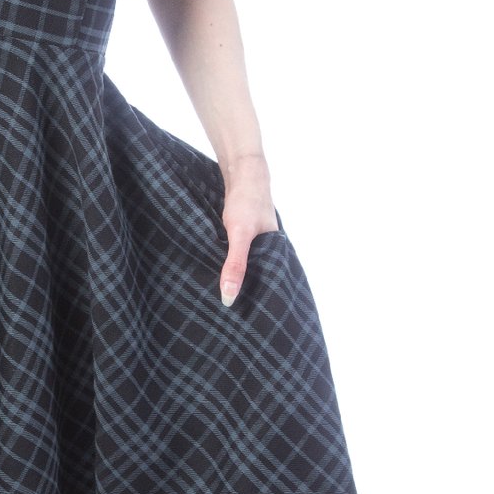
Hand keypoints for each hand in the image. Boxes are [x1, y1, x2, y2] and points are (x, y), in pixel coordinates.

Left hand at [217, 176, 277, 307]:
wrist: (242, 171)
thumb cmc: (246, 202)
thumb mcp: (239, 235)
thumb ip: (236, 265)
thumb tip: (228, 297)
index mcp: (277, 255)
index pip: (271, 288)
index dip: (260, 304)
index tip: (246, 322)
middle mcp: (270, 251)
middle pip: (258, 280)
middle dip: (246, 296)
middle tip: (229, 316)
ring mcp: (258, 243)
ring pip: (247, 268)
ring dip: (236, 279)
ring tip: (221, 301)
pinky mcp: (244, 235)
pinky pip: (237, 256)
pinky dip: (228, 264)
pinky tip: (216, 272)